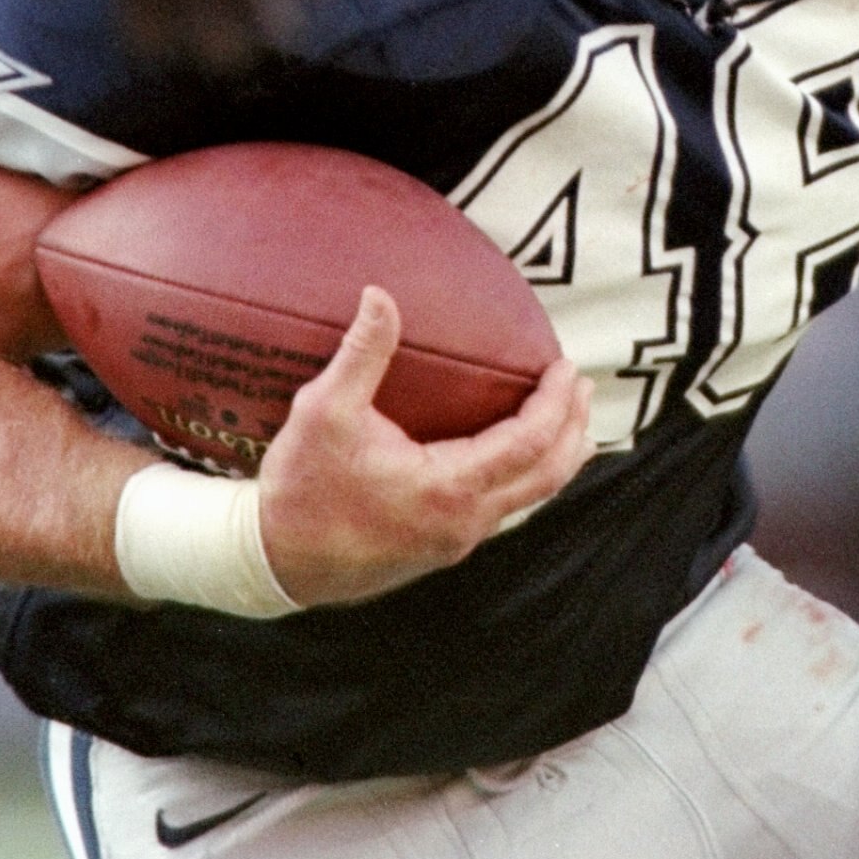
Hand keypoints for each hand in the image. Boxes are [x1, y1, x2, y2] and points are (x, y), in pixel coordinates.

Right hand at [252, 288, 592, 609]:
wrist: (275, 564)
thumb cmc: (300, 488)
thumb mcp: (323, 412)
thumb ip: (362, 353)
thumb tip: (379, 294)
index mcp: (447, 488)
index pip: (529, 443)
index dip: (555, 403)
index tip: (566, 366)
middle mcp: (464, 522)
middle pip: (547, 476)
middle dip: (573, 429)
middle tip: (582, 387)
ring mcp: (456, 541)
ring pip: (529, 498)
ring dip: (556, 456)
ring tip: (570, 421)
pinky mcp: (441, 548)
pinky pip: (504, 509)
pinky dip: (526, 478)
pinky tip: (517, 458)